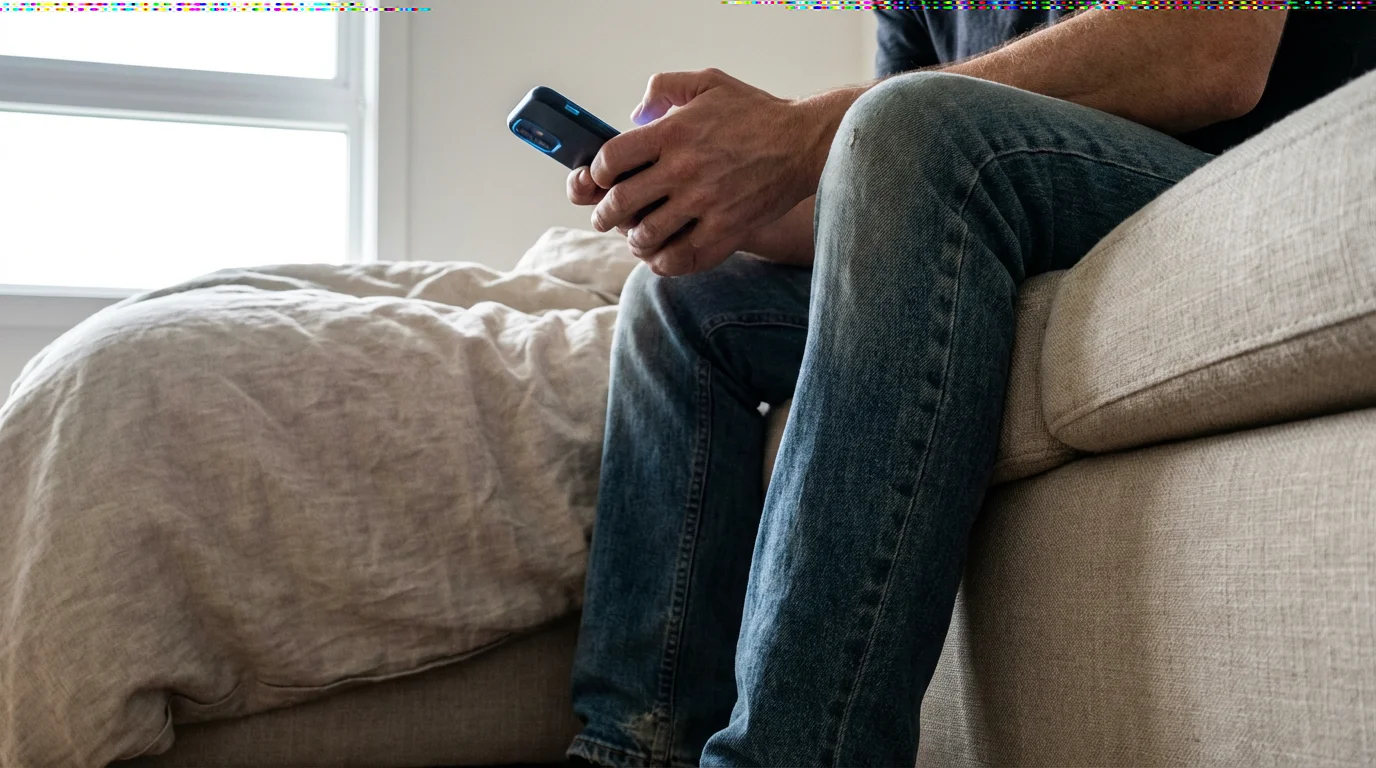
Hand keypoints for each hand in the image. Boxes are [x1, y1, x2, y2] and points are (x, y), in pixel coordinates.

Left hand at [580, 68, 828, 275]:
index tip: (602, 178)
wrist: (804, 142)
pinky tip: (661, 256)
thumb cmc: (755, 113)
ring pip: (646, 235)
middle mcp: (684, 169)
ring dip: (634, 240)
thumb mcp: (708, 82)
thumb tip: (636, 114)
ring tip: (636, 237)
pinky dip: (663, 262)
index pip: (612, 159)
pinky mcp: (726, 230)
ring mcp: (705, 203)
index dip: (598, 172)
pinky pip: (681, 258)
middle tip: (605, 217)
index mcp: (674, 132)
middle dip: (605, 214)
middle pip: (621, 203)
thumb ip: (664, 87)